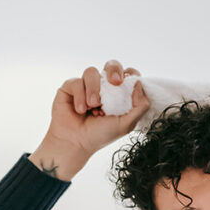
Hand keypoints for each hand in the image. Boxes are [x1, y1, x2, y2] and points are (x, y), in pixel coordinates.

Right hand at [30, 60, 147, 180]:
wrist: (76, 143)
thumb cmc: (100, 135)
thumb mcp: (126, 124)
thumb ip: (140, 106)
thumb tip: (139, 83)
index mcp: (119, 94)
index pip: (128, 75)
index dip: (131, 75)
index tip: (128, 84)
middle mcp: (103, 87)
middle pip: (112, 65)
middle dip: (114, 70)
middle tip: (115, 82)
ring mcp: (86, 86)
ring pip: (92, 72)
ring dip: (94, 89)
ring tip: (93, 106)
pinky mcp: (70, 87)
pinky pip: (77, 82)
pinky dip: (80, 96)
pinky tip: (81, 110)